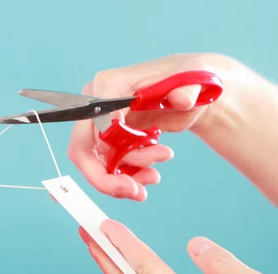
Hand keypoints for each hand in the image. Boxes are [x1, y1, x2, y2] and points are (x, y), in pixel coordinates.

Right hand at [68, 53, 236, 200]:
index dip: (106, 145)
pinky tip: (150, 175)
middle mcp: (98, 105)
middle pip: (82, 149)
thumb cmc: (189, 79)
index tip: (124, 165)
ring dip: (123, 179)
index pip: (95, 120)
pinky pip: (109, 168)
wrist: (194, 92)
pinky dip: (127, 178)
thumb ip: (189, 88)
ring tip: (154, 177)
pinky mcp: (111, 140)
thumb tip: (182, 99)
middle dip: (105, 177)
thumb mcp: (195, 78)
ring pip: (96, 164)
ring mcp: (102, 125)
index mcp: (110, 84)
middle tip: (133, 191)